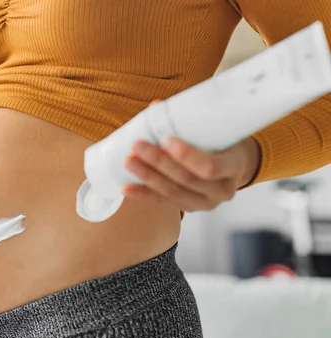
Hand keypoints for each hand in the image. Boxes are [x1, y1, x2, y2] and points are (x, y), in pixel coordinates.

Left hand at [121, 101, 260, 211]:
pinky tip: (126, 188)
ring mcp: (205, 203)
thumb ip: (189, 121)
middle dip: (159, 162)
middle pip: (186, 179)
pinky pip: (163, 202)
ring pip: (172, 192)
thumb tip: (155, 107)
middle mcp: (221, 190)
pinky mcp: (189, 208)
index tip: (165, 139)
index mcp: (234, 167)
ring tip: (128, 162)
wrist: (234, 164)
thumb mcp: (217, 128)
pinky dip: (143, 194)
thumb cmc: (224, 141)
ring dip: (147, 177)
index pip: (210, 166)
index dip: (186, 155)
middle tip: (137, 146)